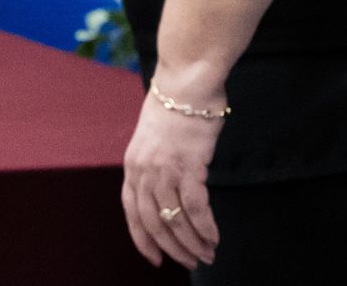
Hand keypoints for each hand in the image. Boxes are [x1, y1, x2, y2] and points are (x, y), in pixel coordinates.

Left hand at [120, 76, 223, 268]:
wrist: (186, 83)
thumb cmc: (174, 109)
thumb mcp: (153, 140)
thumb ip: (156, 166)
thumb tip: (168, 193)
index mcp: (131, 164)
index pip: (131, 210)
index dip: (141, 237)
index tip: (154, 259)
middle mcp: (143, 169)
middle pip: (153, 220)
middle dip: (172, 247)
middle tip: (191, 262)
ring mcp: (164, 168)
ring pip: (175, 218)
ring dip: (193, 242)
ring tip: (207, 255)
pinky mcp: (188, 164)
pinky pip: (196, 206)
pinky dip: (205, 227)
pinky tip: (214, 238)